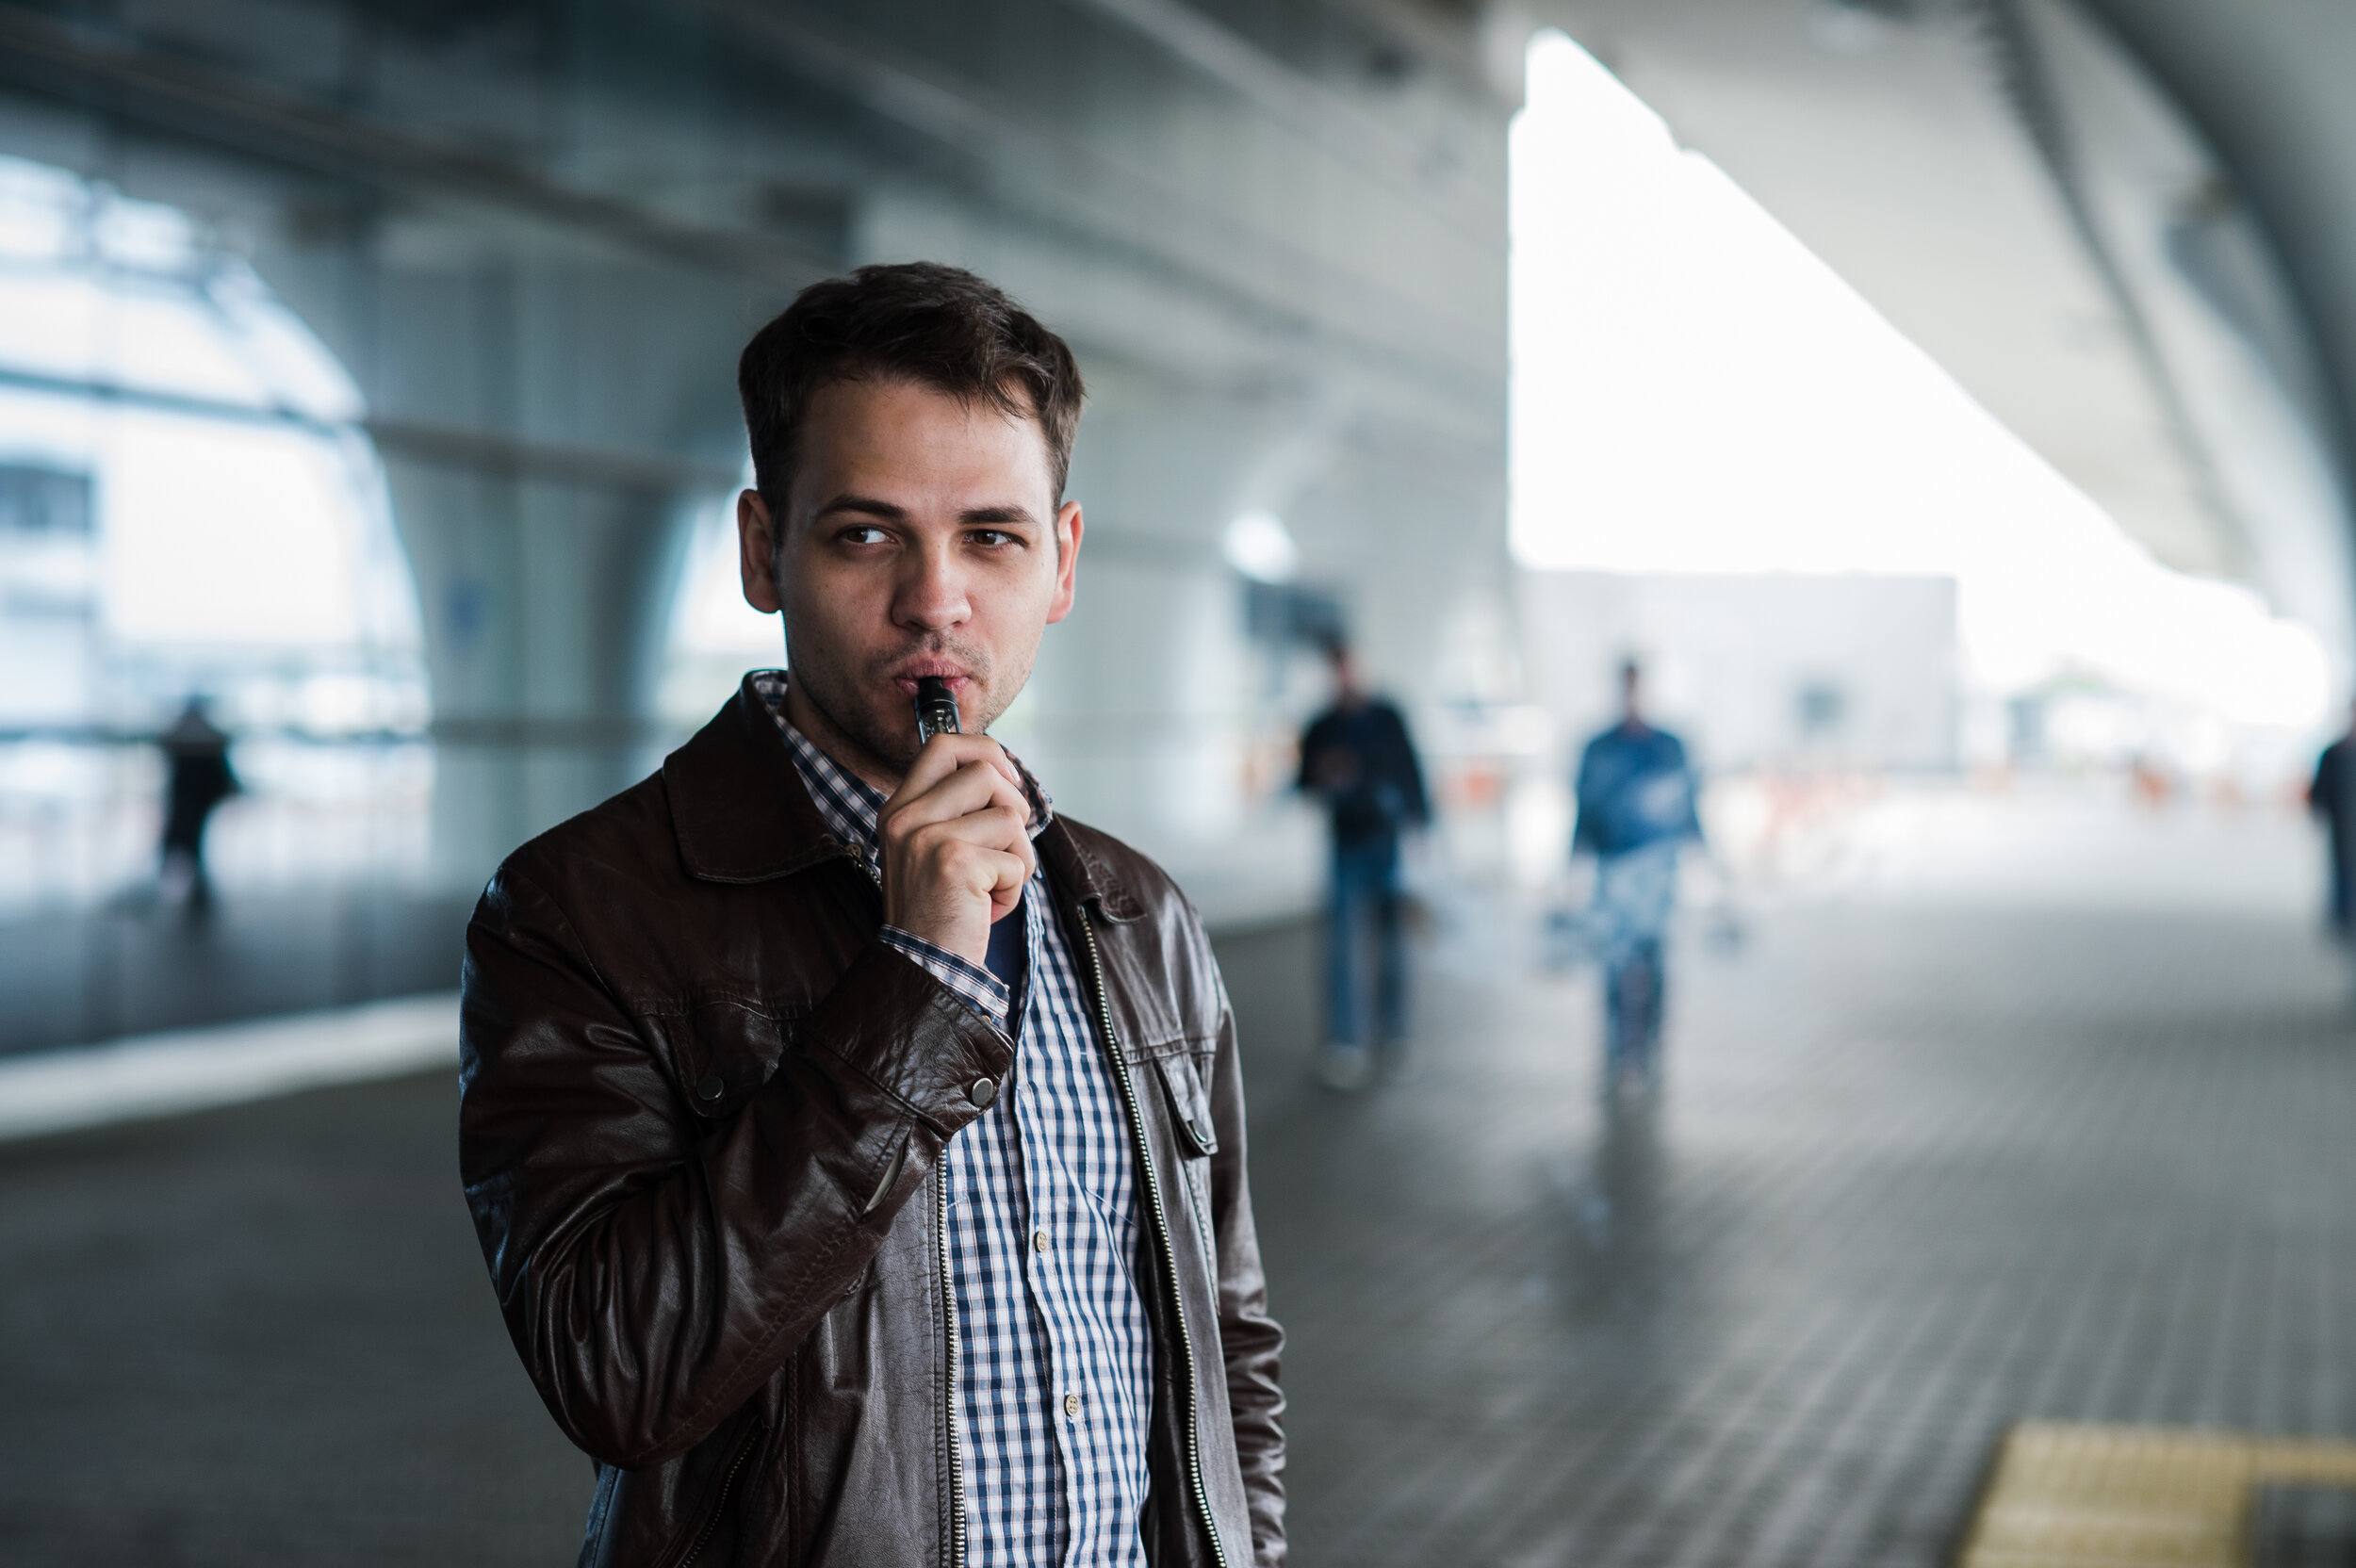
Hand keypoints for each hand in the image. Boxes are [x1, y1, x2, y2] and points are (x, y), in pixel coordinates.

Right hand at [877, 733, 1035, 964]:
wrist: (921, 970)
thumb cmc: (940, 913)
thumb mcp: (933, 852)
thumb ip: (956, 811)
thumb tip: (1004, 774)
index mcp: (898, 810)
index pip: (942, 745)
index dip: (986, 751)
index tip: (1007, 781)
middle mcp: (905, 818)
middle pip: (984, 770)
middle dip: (1014, 805)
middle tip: (1006, 845)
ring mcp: (926, 838)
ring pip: (1010, 815)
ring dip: (1018, 856)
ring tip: (992, 886)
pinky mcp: (955, 862)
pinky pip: (1017, 859)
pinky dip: (1014, 889)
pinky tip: (987, 908)